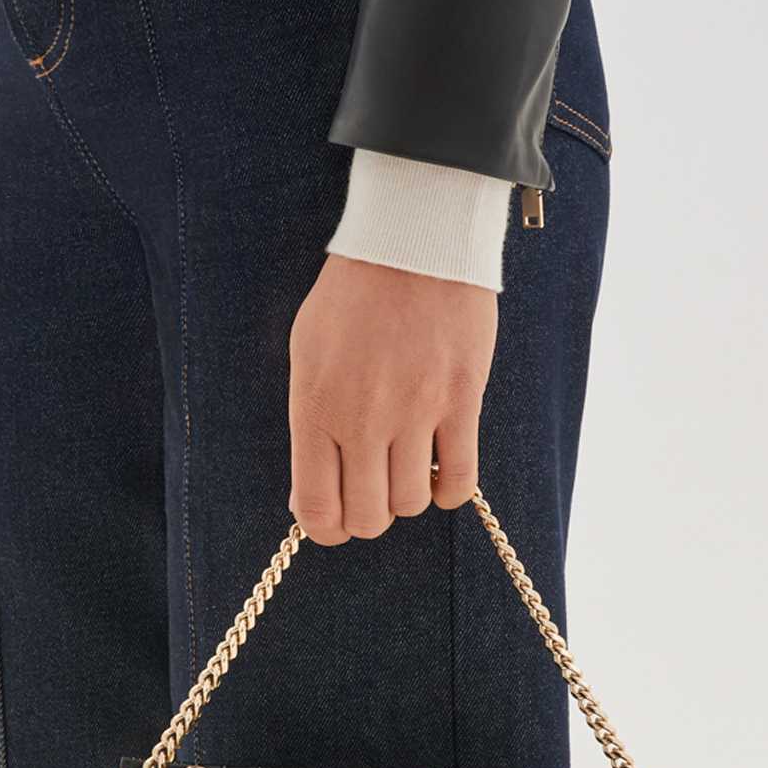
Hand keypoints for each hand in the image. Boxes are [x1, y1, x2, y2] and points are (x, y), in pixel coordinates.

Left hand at [288, 256, 497, 543]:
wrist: (413, 239)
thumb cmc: (353, 296)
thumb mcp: (307, 354)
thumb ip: (309, 422)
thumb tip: (313, 488)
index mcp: (316, 408)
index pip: (316, 506)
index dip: (326, 528)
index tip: (334, 522)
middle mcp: (363, 419)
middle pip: (367, 516)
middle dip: (367, 517)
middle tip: (372, 494)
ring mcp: (415, 412)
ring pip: (411, 503)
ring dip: (407, 498)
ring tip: (407, 470)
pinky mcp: (460, 401)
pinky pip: (460, 480)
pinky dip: (450, 492)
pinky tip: (442, 475)